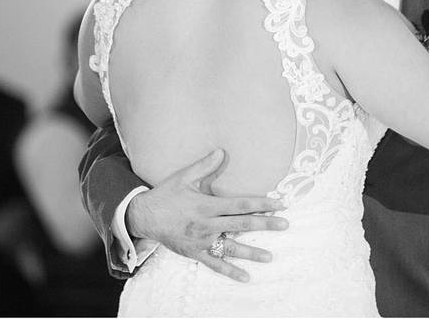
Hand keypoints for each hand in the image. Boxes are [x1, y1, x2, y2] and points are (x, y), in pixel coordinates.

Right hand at [125, 148, 288, 281]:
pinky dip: (230, 271)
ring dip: (252, 252)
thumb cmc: (165, 195)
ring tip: (270, 256)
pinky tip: (246, 277)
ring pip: (231, 247)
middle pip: (241, 225)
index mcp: (206, 206)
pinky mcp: (195, 253)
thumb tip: (221, 151)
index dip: (261, 204)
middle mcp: (206, 225)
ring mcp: (201, 241)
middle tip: (285, 224)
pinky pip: (215, 264)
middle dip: (265, 224)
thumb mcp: (183, 177)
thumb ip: (204, 165)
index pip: (240, 204)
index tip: (279, 203)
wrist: (143, 217)